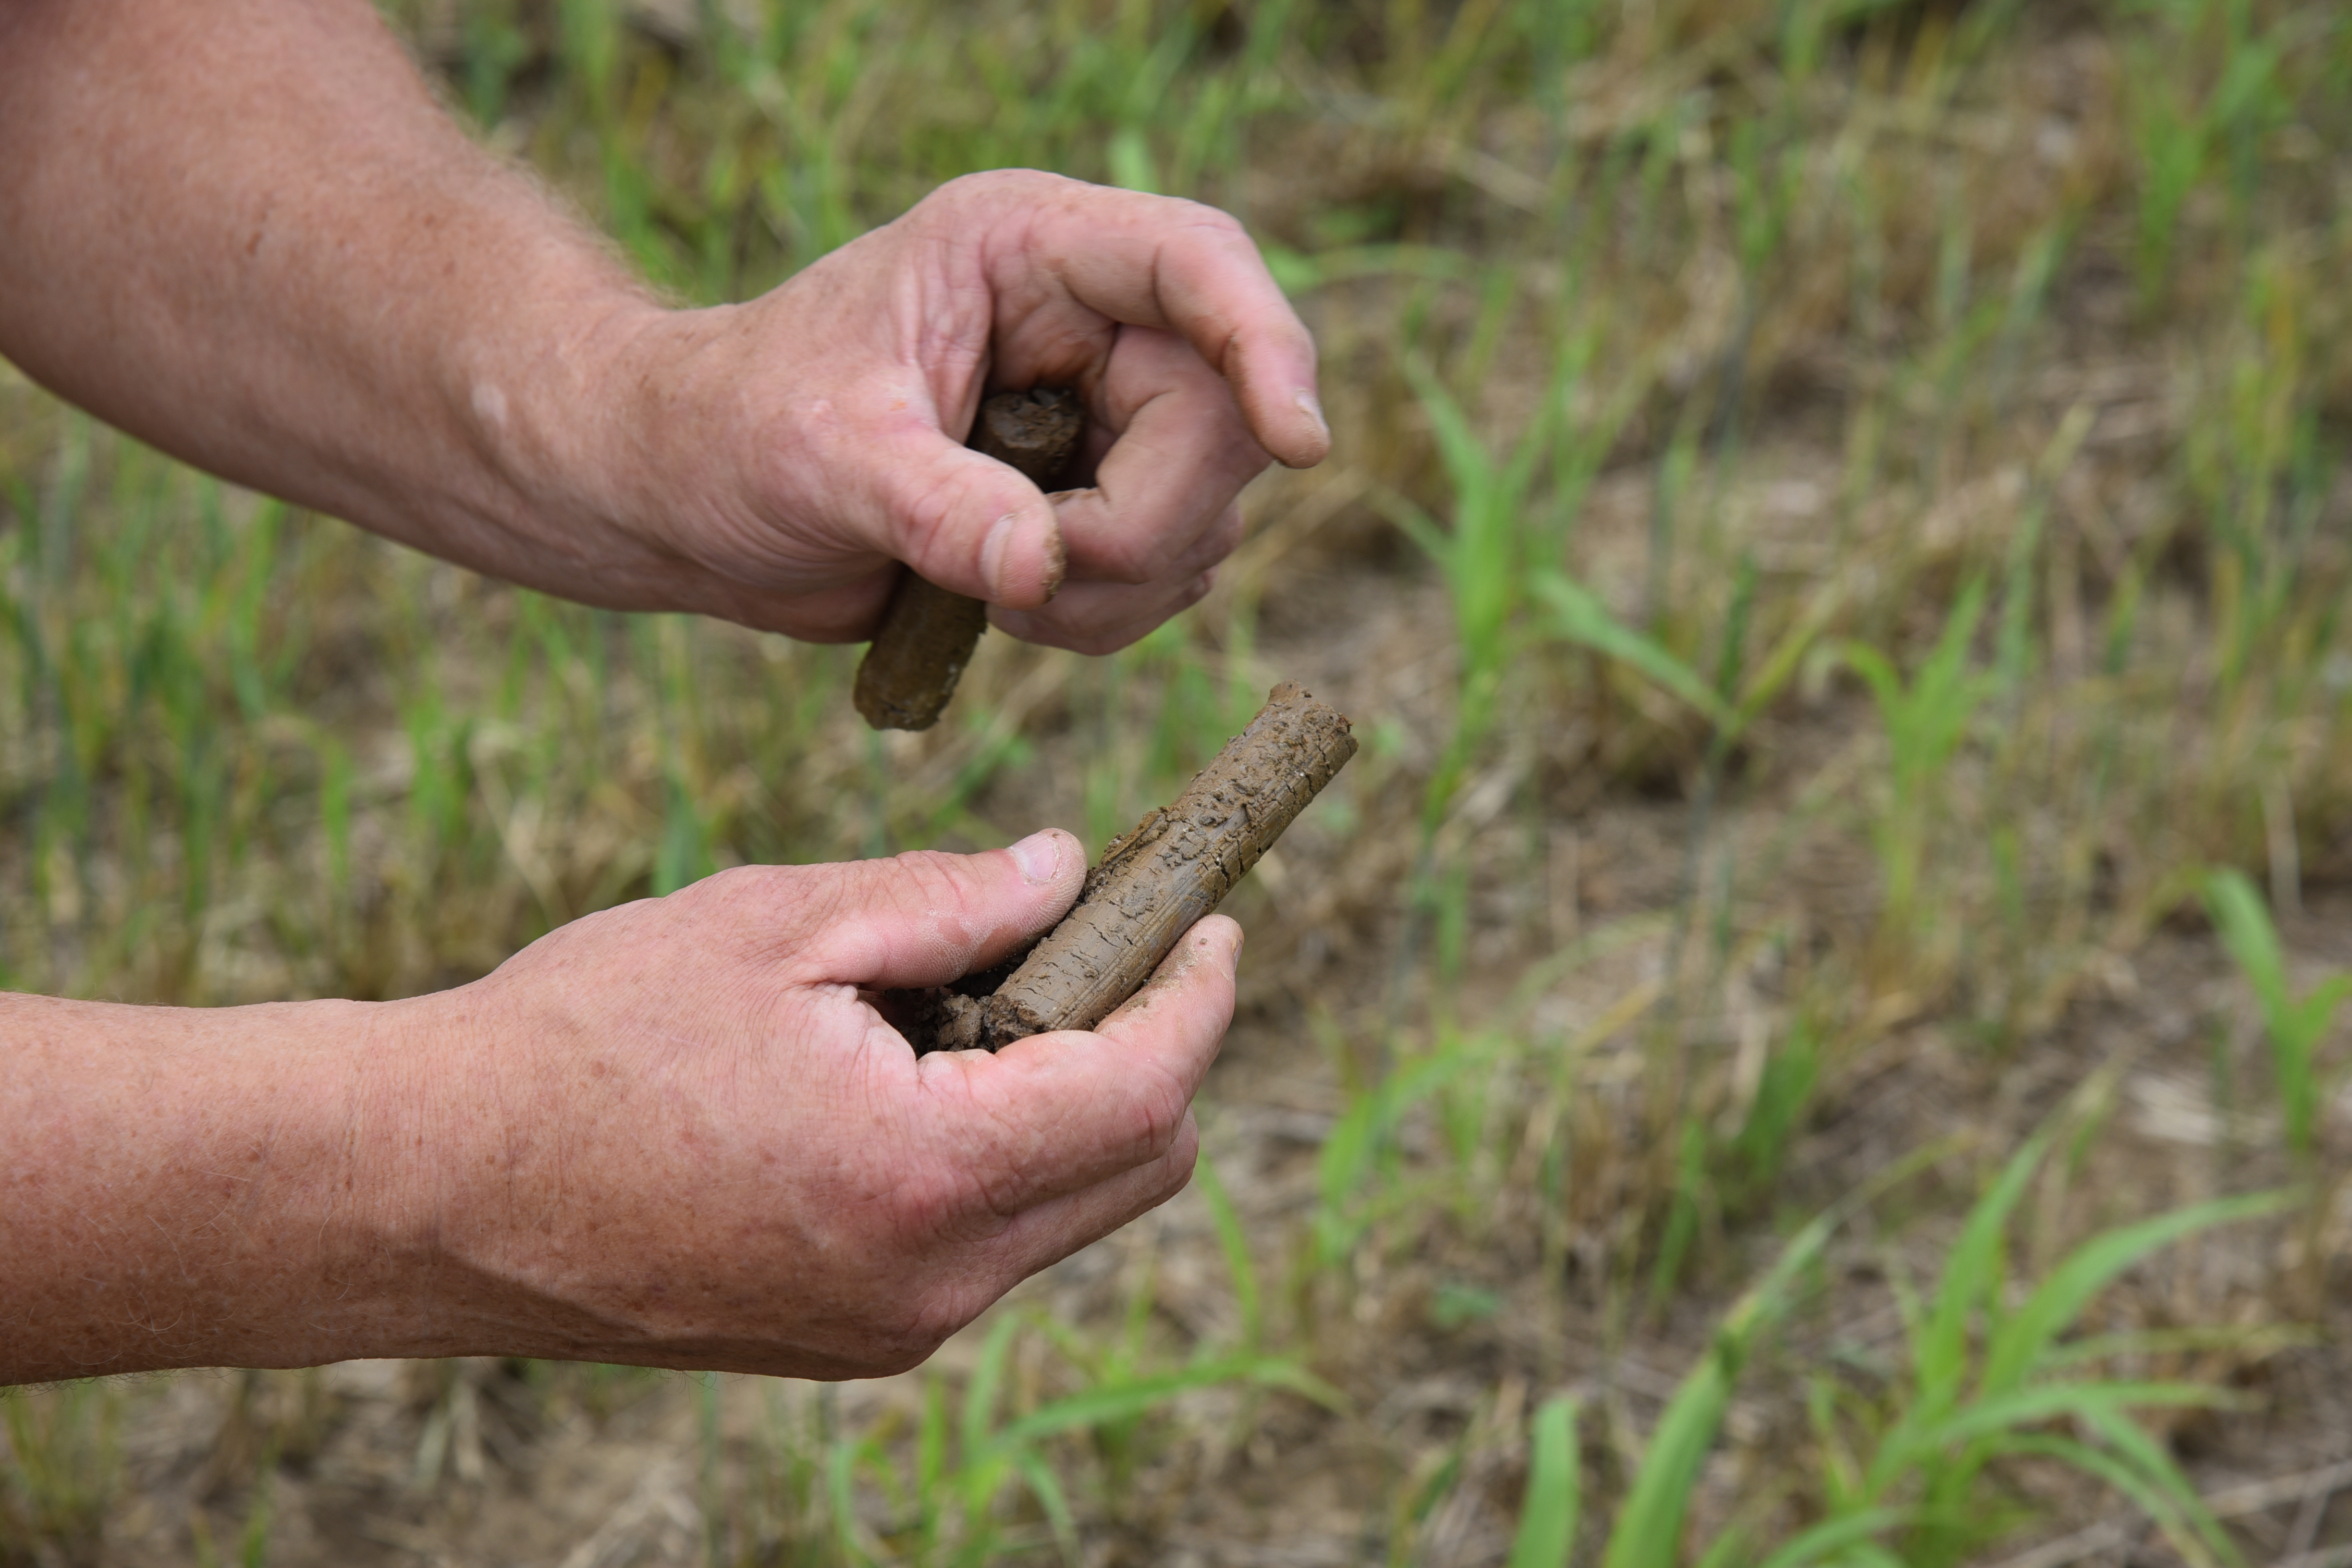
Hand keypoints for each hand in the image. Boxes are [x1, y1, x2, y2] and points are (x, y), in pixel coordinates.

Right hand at [397, 830, 1236, 1374]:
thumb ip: (947, 897)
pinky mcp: (849, 1335)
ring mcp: (891, 1325)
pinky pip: (984, 1239)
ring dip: (1072, 1095)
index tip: (1215, 922)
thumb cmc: (584, 1038)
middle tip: (1117, 939)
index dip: (1200, 995)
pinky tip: (922, 1065)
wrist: (429, 1185)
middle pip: (1135, 1165)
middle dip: (1155, 1046)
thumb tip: (1068, 871)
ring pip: (1065, 1207)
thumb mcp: (775, 925)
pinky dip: (999, 1147)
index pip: (1146, 1092)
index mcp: (924, 1175)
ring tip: (990, 989)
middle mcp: (930, 1281)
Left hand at [600, 171, 1329, 652]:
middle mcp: (1085, 321)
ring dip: (1120, 584)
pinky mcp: (1095, 498)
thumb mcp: (820, 456)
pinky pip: (1170, 571)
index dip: (1266, 344)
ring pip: (1207, 511)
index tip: (1298, 442)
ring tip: (992, 592)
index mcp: (1025, 250)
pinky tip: (1008, 609)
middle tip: (1036, 575)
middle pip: (1223, 417)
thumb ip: (934, 509)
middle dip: (1147, 522)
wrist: (687, 500)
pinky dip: (1106, 614)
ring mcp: (1100, 413)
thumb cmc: (729, 433)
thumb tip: (1042, 567)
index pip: (1198, 264)